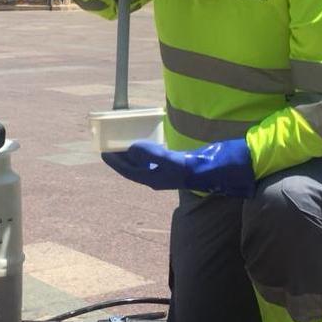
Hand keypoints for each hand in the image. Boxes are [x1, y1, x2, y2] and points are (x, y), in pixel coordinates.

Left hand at [102, 139, 255, 196]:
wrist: (218, 171)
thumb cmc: (194, 167)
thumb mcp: (172, 160)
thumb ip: (151, 154)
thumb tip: (131, 148)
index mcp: (153, 179)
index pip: (128, 171)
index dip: (115, 162)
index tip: (103, 152)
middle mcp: (157, 178)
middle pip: (133, 168)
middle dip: (121, 158)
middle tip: (111, 145)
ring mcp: (166, 173)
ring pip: (143, 164)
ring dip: (133, 155)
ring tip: (125, 142)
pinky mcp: (175, 166)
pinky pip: (154, 159)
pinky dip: (147, 151)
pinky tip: (148, 143)